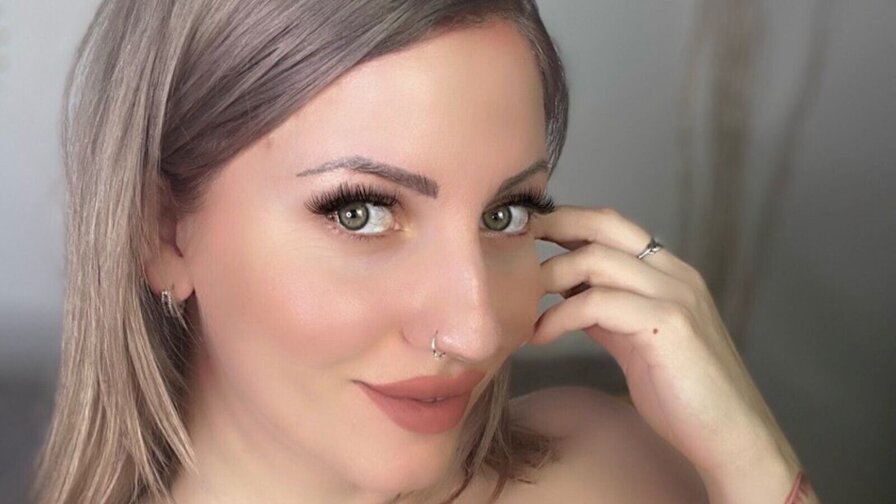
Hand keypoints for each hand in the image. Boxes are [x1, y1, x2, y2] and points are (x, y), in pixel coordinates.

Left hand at [529, 205, 802, 500]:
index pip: (612, 225)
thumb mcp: (636, 341)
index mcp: (668, 273)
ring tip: (517, 305)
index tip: (525, 234)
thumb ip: (607, 313)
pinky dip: (559, 316)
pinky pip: (597, 303)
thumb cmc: (683, 393)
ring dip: (546, 278)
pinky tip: (539, 335)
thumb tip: (565, 295)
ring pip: (594, 260)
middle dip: (552, 226)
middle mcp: (674, 273)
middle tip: (511, 246)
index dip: (565, 220)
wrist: (731, 436)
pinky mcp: (667, 324)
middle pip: (604, 224)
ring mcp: (674, 294)